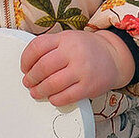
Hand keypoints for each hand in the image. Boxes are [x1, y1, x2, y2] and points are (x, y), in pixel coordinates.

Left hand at [20, 30, 134, 106]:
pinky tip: (53, 97)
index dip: (25, 59)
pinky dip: (55, 99)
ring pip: (52, 84)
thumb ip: (50, 47)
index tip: (24, 68)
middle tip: (28, 82)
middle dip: (31, 78)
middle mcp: (73, 52)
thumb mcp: (68, 38)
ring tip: (36, 92)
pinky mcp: (89, 87)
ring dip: (40, 91)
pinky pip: (65, 97)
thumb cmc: (87, 49)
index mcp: (65, 38)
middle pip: (42, 67)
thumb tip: (29, 64)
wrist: (114, 57)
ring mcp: (82, 70)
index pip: (37, 47)